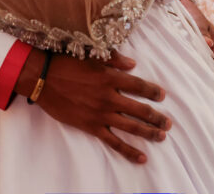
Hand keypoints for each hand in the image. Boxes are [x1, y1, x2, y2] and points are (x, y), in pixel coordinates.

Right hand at [15, 49, 170, 163]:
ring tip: (162, 137)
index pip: (139, 86)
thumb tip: (133, 64)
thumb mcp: (92, 56)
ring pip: (132, 127)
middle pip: (140, 109)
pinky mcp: (92, 127)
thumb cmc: (67, 63)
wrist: (43, 79)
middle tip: (169, 123)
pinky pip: (114, 142)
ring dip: (149, 133)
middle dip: (157, 117)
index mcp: (111, 77)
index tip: (162, 96)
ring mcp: (102, 114)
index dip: (153, 91)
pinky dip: (129, 151)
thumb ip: (114, 60)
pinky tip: (141, 157)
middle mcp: (110, 97)